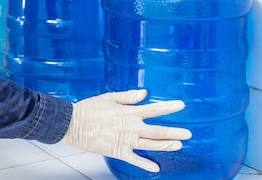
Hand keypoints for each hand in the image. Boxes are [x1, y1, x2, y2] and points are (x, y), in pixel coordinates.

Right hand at [61, 89, 191, 172]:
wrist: (73, 123)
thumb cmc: (90, 108)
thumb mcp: (110, 97)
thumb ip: (129, 96)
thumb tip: (144, 93)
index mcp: (129, 112)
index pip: (154, 109)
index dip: (168, 107)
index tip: (181, 105)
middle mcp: (131, 127)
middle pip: (157, 131)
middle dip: (174, 132)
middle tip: (188, 133)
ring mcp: (125, 141)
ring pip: (150, 145)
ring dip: (166, 146)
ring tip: (179, 146)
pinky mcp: (118, 151)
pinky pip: (134, 160)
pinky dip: (146, 165)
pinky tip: (156, 168)